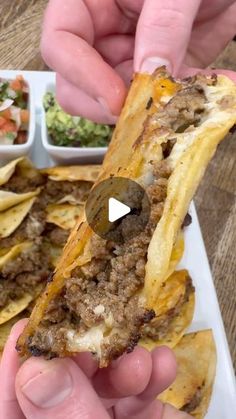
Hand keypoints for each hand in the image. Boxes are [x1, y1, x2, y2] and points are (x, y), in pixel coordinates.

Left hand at [0, 320, 191, 417]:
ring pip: (102, 384)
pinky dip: (152, 375)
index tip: (29, 327)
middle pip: (62, 386)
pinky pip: (138, 393)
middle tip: (98, 334)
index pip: (11, 407)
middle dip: (83, 356)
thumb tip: (35, 369)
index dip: (15, 367)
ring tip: (141, 359)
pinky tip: (163, 364)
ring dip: (124, 362)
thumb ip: (68, 418)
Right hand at [41, 0, 235, 122]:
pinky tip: (214, 91)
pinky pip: (161, 100)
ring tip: (191, 99)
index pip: (61, 42)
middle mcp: (106, 33)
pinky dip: (188, 102)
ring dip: (153, 109)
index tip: (113, 98)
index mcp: (93, 1)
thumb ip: (162, 23)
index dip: (80, 74)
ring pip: (120, 102)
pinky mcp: (161, 74)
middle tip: (142, 112)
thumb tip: (148, 73)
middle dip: (109, 105)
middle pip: (79, 85)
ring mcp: (132, 57)